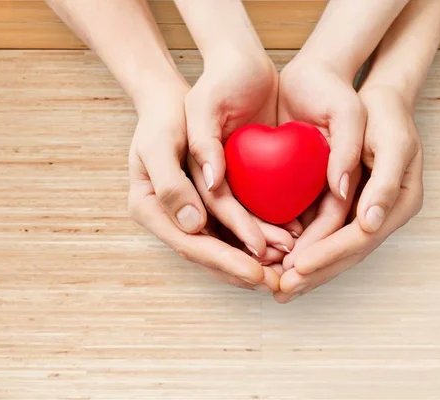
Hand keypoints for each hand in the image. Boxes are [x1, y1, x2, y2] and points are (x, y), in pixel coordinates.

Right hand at [127, 82, 295, 292]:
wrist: (175, 101)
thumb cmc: (164, 116)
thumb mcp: (159, 143)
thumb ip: (170, 184)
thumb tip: (193, 225)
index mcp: (151, 209)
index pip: (191, 245)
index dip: (225, 261)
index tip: (257, 273)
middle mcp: (172, 218)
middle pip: (210, 254)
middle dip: (246, 270)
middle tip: (279, 283)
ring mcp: (192, 213)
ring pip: (226, 245)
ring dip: (257, 259)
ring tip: (288, 267)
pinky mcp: (210, 204)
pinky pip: (235, 228)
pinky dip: (259, 238)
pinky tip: (285, 243)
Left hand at [275, 87, 423, 302]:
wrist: (376, 98)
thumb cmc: (386, 114)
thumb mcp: (392, 140)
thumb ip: (384, 181)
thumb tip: (371, 222)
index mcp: (399, 203)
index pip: (362, 239)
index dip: (330, 255)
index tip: (299, 267)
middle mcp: (382, 214)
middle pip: (348, 253)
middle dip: (315, 273)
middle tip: (282, 291)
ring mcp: (364, 212)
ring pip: (335, 249)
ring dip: (308, 271)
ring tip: (279, 288)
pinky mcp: (346, 204)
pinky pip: (326, 233)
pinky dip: (306, 249)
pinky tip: (282, 261)